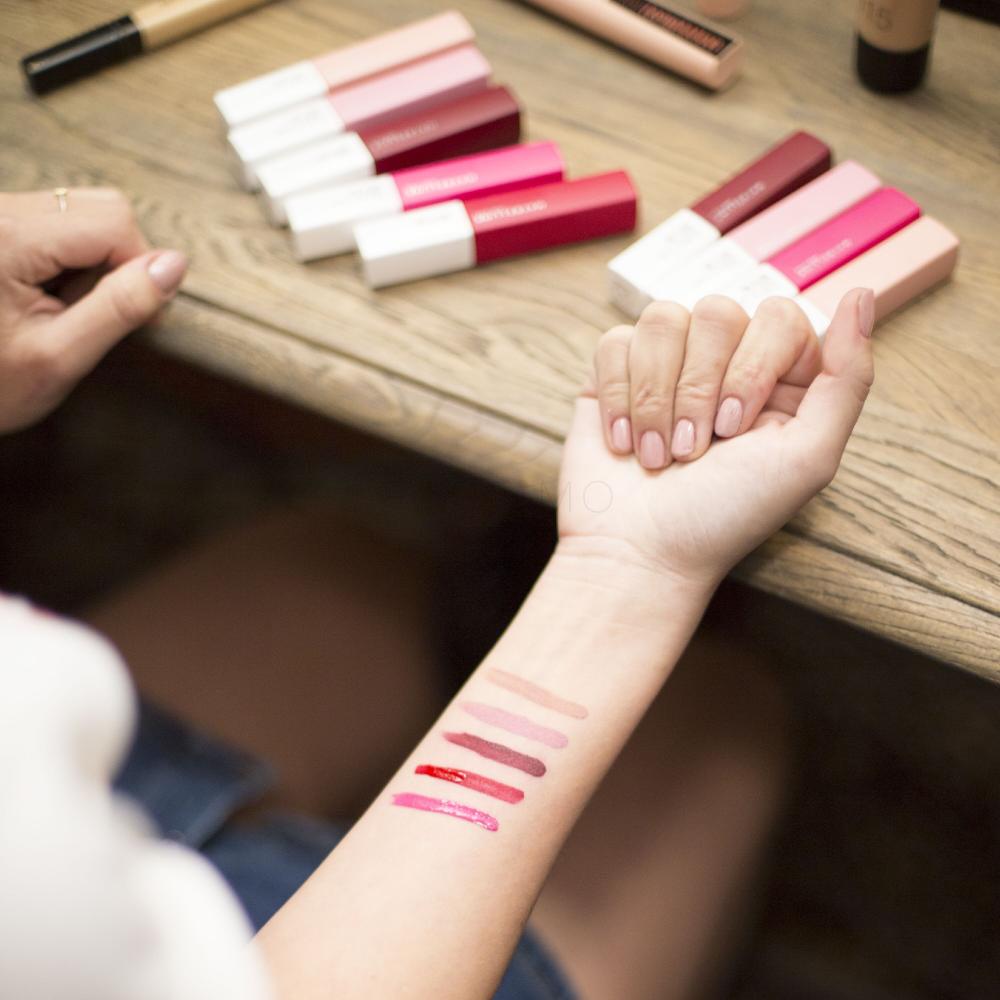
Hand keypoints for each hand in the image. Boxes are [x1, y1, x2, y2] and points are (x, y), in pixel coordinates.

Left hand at [0, 188, 187, 432]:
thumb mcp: (60, 357)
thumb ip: (120, 307)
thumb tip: (175, 266)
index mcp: (8, 239)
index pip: (113, 221)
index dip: (141, 268)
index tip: (138, 317)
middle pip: (101, 206)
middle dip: (120, 260)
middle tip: (97, 314)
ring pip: (83, 211)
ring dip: (96, 260)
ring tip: (66, 307)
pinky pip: (57, 222)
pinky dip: (71, 258)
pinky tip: (49, 295)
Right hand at [558, 291, 874, 592]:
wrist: (637, 552)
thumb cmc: (724, 516)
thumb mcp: (807, 457)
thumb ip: (847, 379)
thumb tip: (860, 296)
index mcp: (781, 379)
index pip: (778, 316)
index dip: (752, 366)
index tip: (734, 431)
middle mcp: (725, 363)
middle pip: (717, 311)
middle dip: (698, 387)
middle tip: (692, 451)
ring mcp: (668, 365)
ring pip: (662, 319)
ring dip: (655, 396)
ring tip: (655, 454)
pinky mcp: (615, 375)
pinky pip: (616, 341)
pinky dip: (618, 396)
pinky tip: (624, 442)